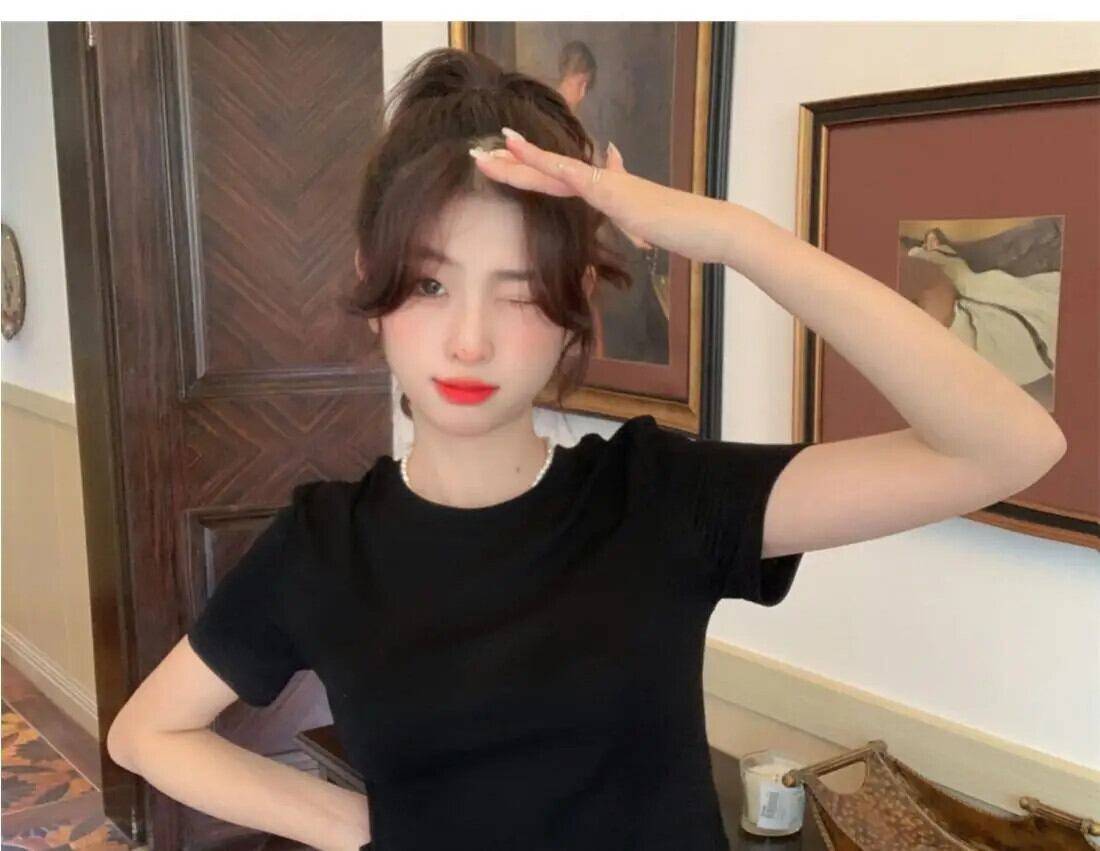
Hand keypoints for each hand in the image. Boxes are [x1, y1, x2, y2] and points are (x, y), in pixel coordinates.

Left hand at [469, 127, 733, 264]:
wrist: (710, 229)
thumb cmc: (681, 228)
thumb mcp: (644, 218)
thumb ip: (625, 199)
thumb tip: (613, 167)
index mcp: (605, 189)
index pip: (558, 178)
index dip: (528, 169)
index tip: (500, 163)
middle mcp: (603, 181)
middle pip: (548, 170)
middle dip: (512, 164)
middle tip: (479, 155)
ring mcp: (610, 185)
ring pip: (556, 169)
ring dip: (522, 160)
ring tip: (492, 150)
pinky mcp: (618, 195)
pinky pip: (578, 178)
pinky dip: (552, 166)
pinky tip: (530, 157)